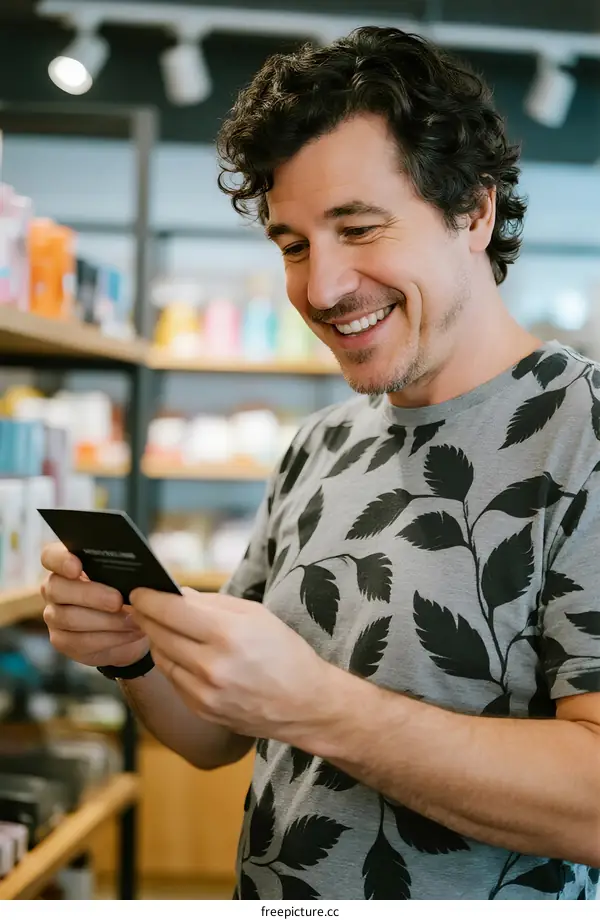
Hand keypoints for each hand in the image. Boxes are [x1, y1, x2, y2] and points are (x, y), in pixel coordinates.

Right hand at [41, 543, 148, 667]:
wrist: (131, 626)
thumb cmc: (127, 592)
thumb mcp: (126, 577)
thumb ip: (121, 570)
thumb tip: (132, 572)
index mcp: (66, 564)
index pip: (50, 556)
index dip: (60, 560)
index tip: (77, 567)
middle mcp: (54, 588)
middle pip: (57, 588)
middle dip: (90, 595)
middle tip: (117, 601)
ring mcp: (54, 616)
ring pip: (69, 618)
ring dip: (105, 620)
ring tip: (132, 620)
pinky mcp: (62, 641)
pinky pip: (80, 641)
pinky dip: (109, 638)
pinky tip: (129, 634)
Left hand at [129, 588, 336, 744]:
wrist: (305, 704)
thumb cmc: (285, 652)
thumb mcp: (255, 615)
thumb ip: (212, 603)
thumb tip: (176, 594)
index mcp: (227, 634)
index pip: (171, 611)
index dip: (148, 598)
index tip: (138, 591)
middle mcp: (211, 666)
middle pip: (159, 634)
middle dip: (146, 616)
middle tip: (141, 604)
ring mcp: (204, 693)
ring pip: (161, 657)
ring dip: (156, 639)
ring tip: (160, 626)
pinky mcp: (201, 710)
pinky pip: (173, 679)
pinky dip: (172, 662)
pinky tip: (180, 651)